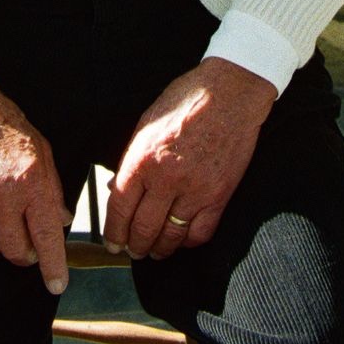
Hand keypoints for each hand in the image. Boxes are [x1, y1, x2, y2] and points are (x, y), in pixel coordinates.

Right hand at [0, 78, 70, 293]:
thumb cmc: (6, 127)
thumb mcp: (42, 150)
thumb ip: (53, 189)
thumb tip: (61, 221)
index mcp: (30, 183)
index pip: (46, 237)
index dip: (53, 266)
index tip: (57, 285)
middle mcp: (2, 199)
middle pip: (17, 253)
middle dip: (28, 255)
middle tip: (32, 242)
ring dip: (5, 236)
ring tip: (5, 206)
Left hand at [103, 58, 276, 261]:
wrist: (231, 92)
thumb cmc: (187, 99)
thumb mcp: (147, 122)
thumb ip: (132, 159)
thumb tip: (117, 190)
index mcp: (143, 158)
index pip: (119, 207)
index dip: (113, 231)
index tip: (112, 242)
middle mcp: (167, 178)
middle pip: (143, 228)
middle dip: (134, 246)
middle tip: (131, 251)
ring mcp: (195, 189)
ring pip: (171, 236)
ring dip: (159, 250)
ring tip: (154, 251)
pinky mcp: (219, 195)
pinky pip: (201, 233)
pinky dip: (188, 243)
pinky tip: (182, 240)